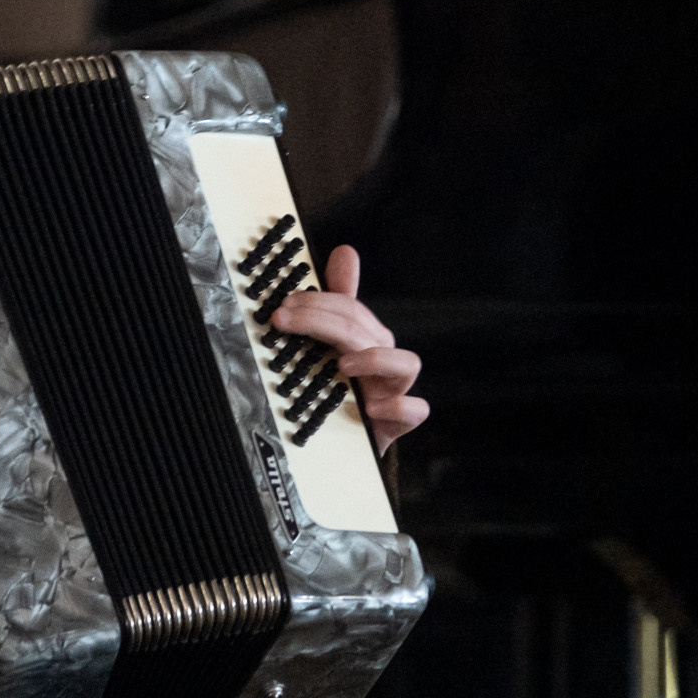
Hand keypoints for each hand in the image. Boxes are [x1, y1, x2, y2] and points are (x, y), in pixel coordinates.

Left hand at [270, 245, 427, 454]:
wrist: (345, 446)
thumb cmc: (338, 389)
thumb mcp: (329, 343)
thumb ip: (335, 301)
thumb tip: (346, 252)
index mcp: (367, 339)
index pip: (350, 309)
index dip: (318, 302)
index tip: (282, 306)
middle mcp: (383, 361)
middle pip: (365, 330)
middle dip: (323, 320)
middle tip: (284, 319)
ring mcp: (393, 389)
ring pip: (406, 363)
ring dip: (373, 358)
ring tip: (339, 363)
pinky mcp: (399, 421)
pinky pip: (415, 409)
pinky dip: (398, 406)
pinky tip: (369, 406)